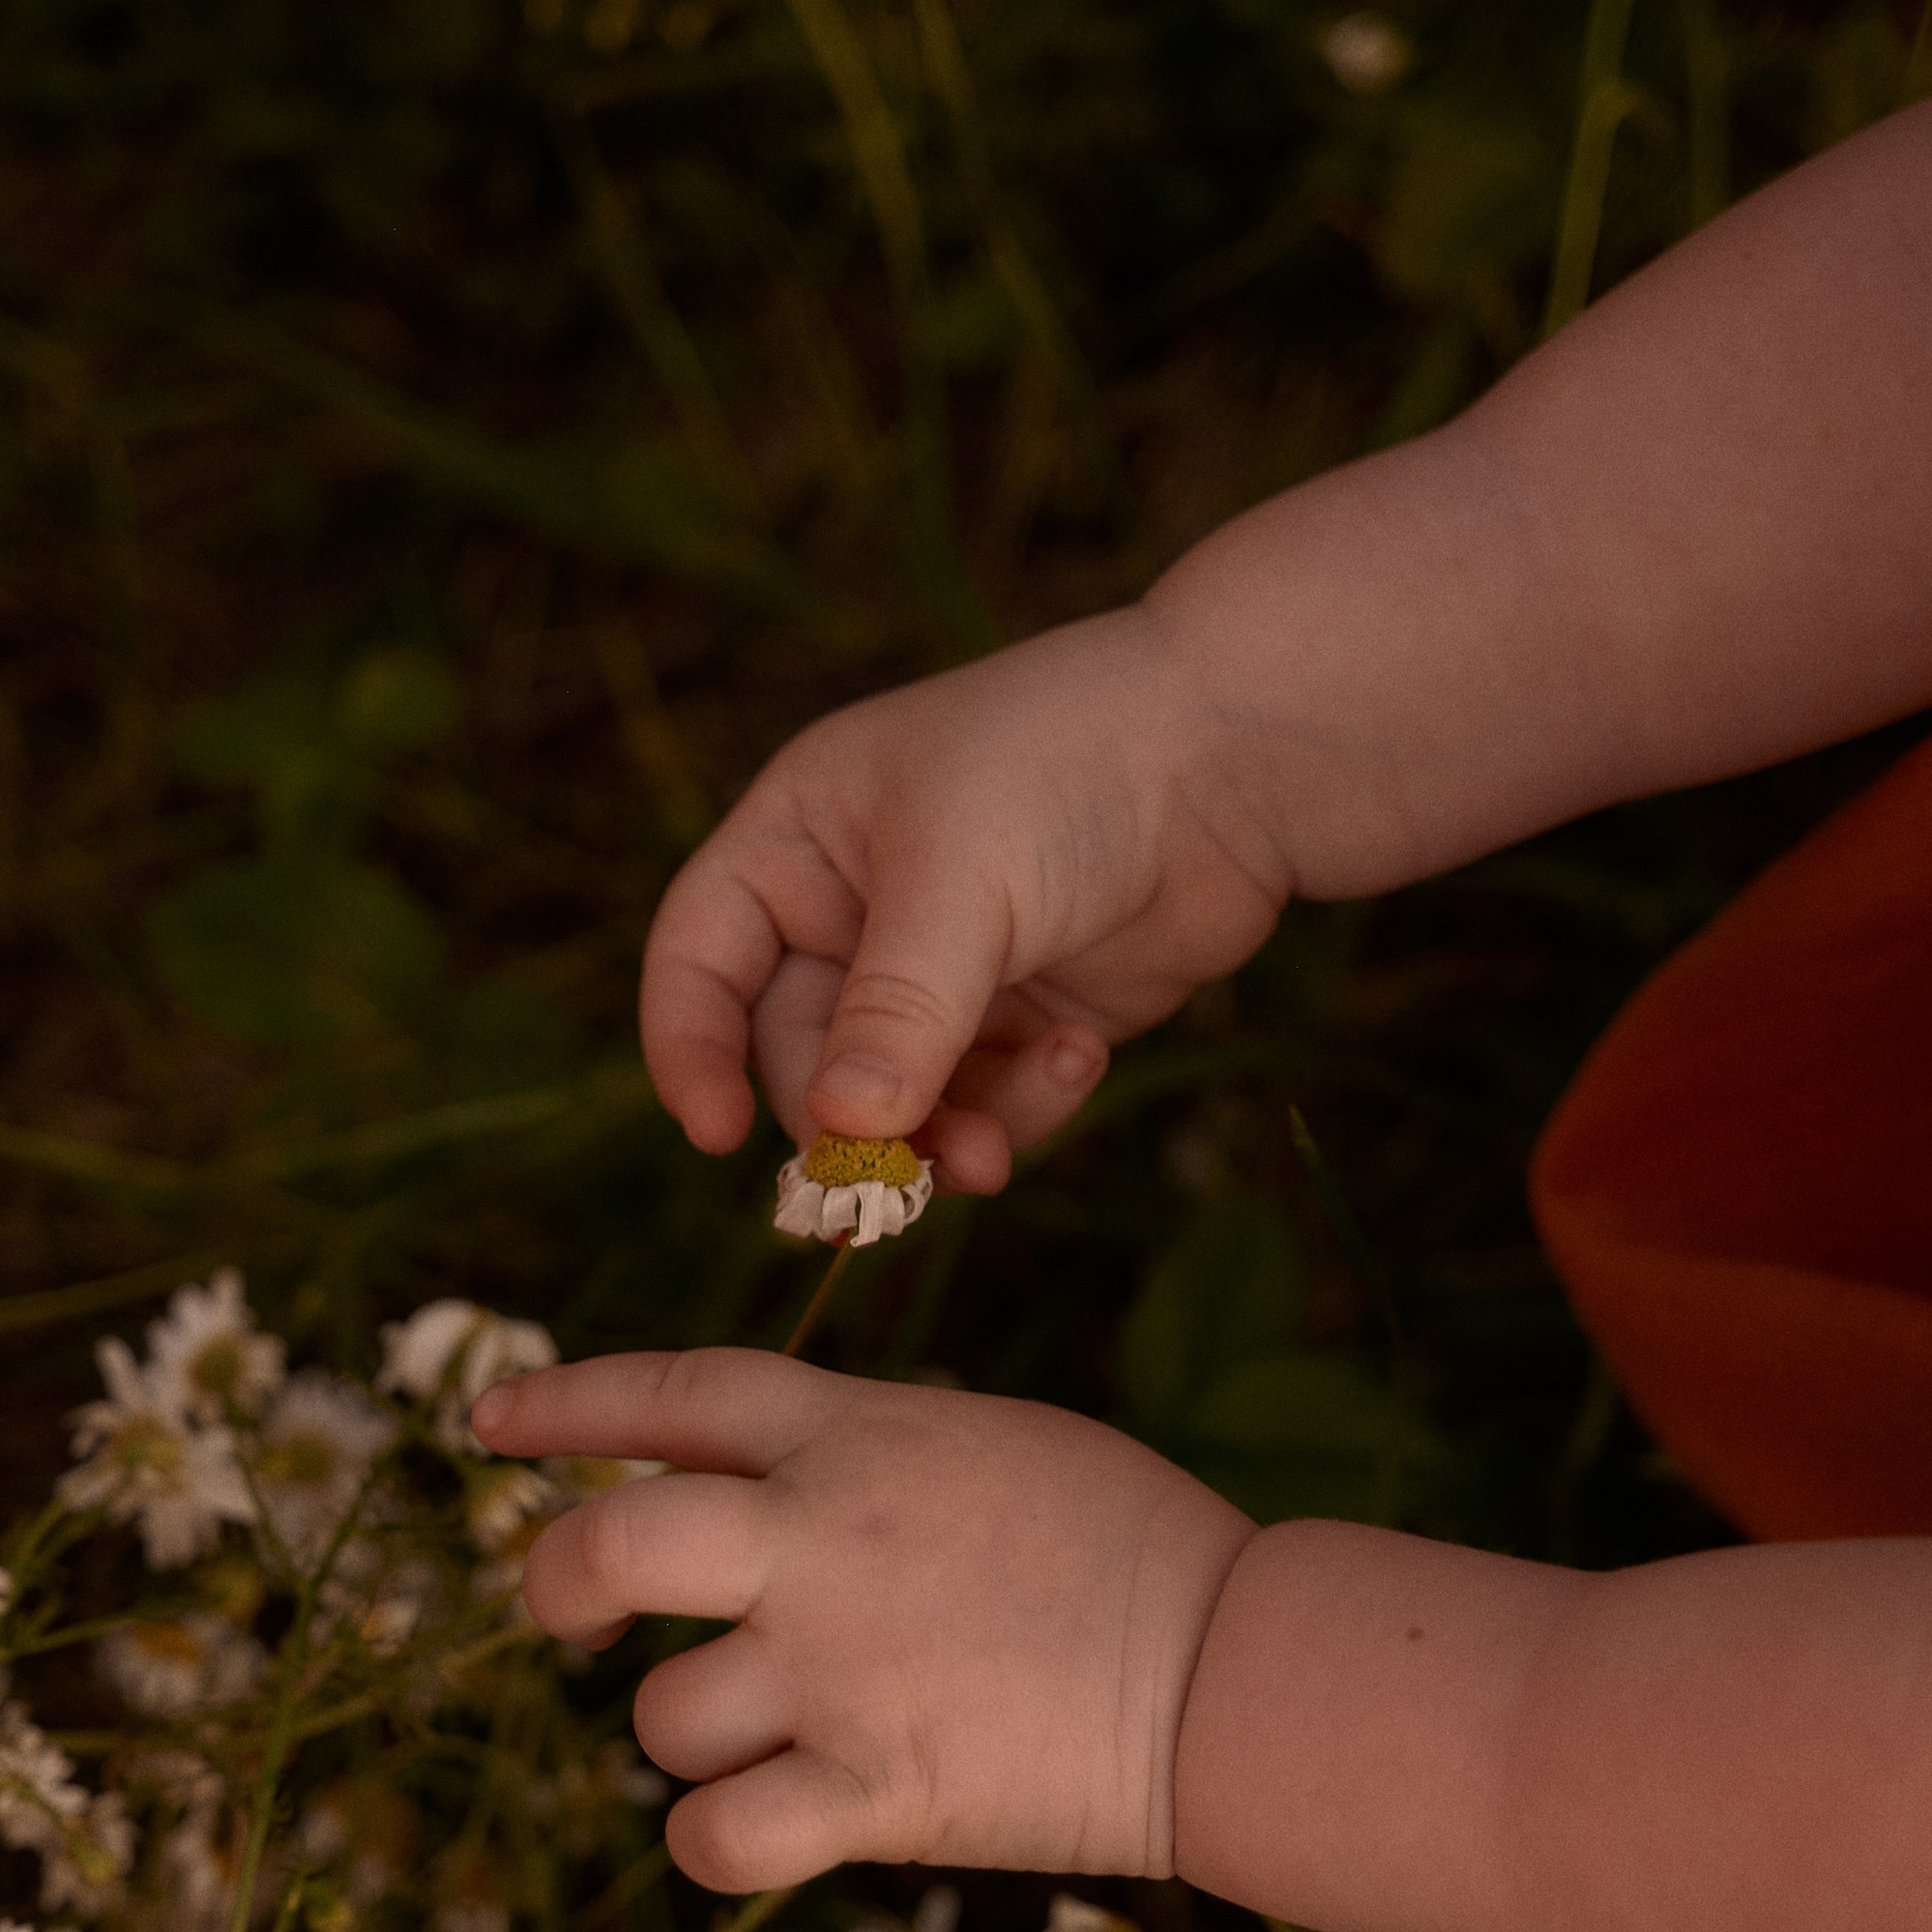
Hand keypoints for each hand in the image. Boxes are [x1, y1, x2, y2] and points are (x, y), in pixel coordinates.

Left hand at [474, 1349, 1250, 1891]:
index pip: (669, 1393)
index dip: (564, 1404)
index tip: (491, 1427)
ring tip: (775, 1737)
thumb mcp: (982, 1440)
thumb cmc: (1129, 1544)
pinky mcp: (872, 1792)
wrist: (1233, 1667)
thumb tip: (749, 1493)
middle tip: (571, 1617)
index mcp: (852, 1435)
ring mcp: (837, 1671)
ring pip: (661, 1718)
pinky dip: (717, 1841)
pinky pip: (713, 1838)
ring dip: (691, 1734)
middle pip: (605, 1548)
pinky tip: (765, 1826)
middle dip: (555, 1583)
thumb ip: (855, 1453)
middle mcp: (818, 1543)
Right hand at [639, 604, 1287, 1194]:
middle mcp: (855, 907)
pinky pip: (987, 1099)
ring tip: (994, 1156)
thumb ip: (896, 1012)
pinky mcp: (1025, 1013)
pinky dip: (1022, 1104)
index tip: (714, 1138)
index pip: (699, 957)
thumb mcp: (963, 878)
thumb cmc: (1072, 764)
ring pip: (896, 1100)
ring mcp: (943, 968)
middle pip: (798, 1055)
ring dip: (940, 1138)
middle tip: (898, 1179)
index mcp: (801, 838)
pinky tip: (1083, 1055)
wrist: (1242, 752)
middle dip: (850, 1121)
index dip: (690, 1047)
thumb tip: (841, 1130)